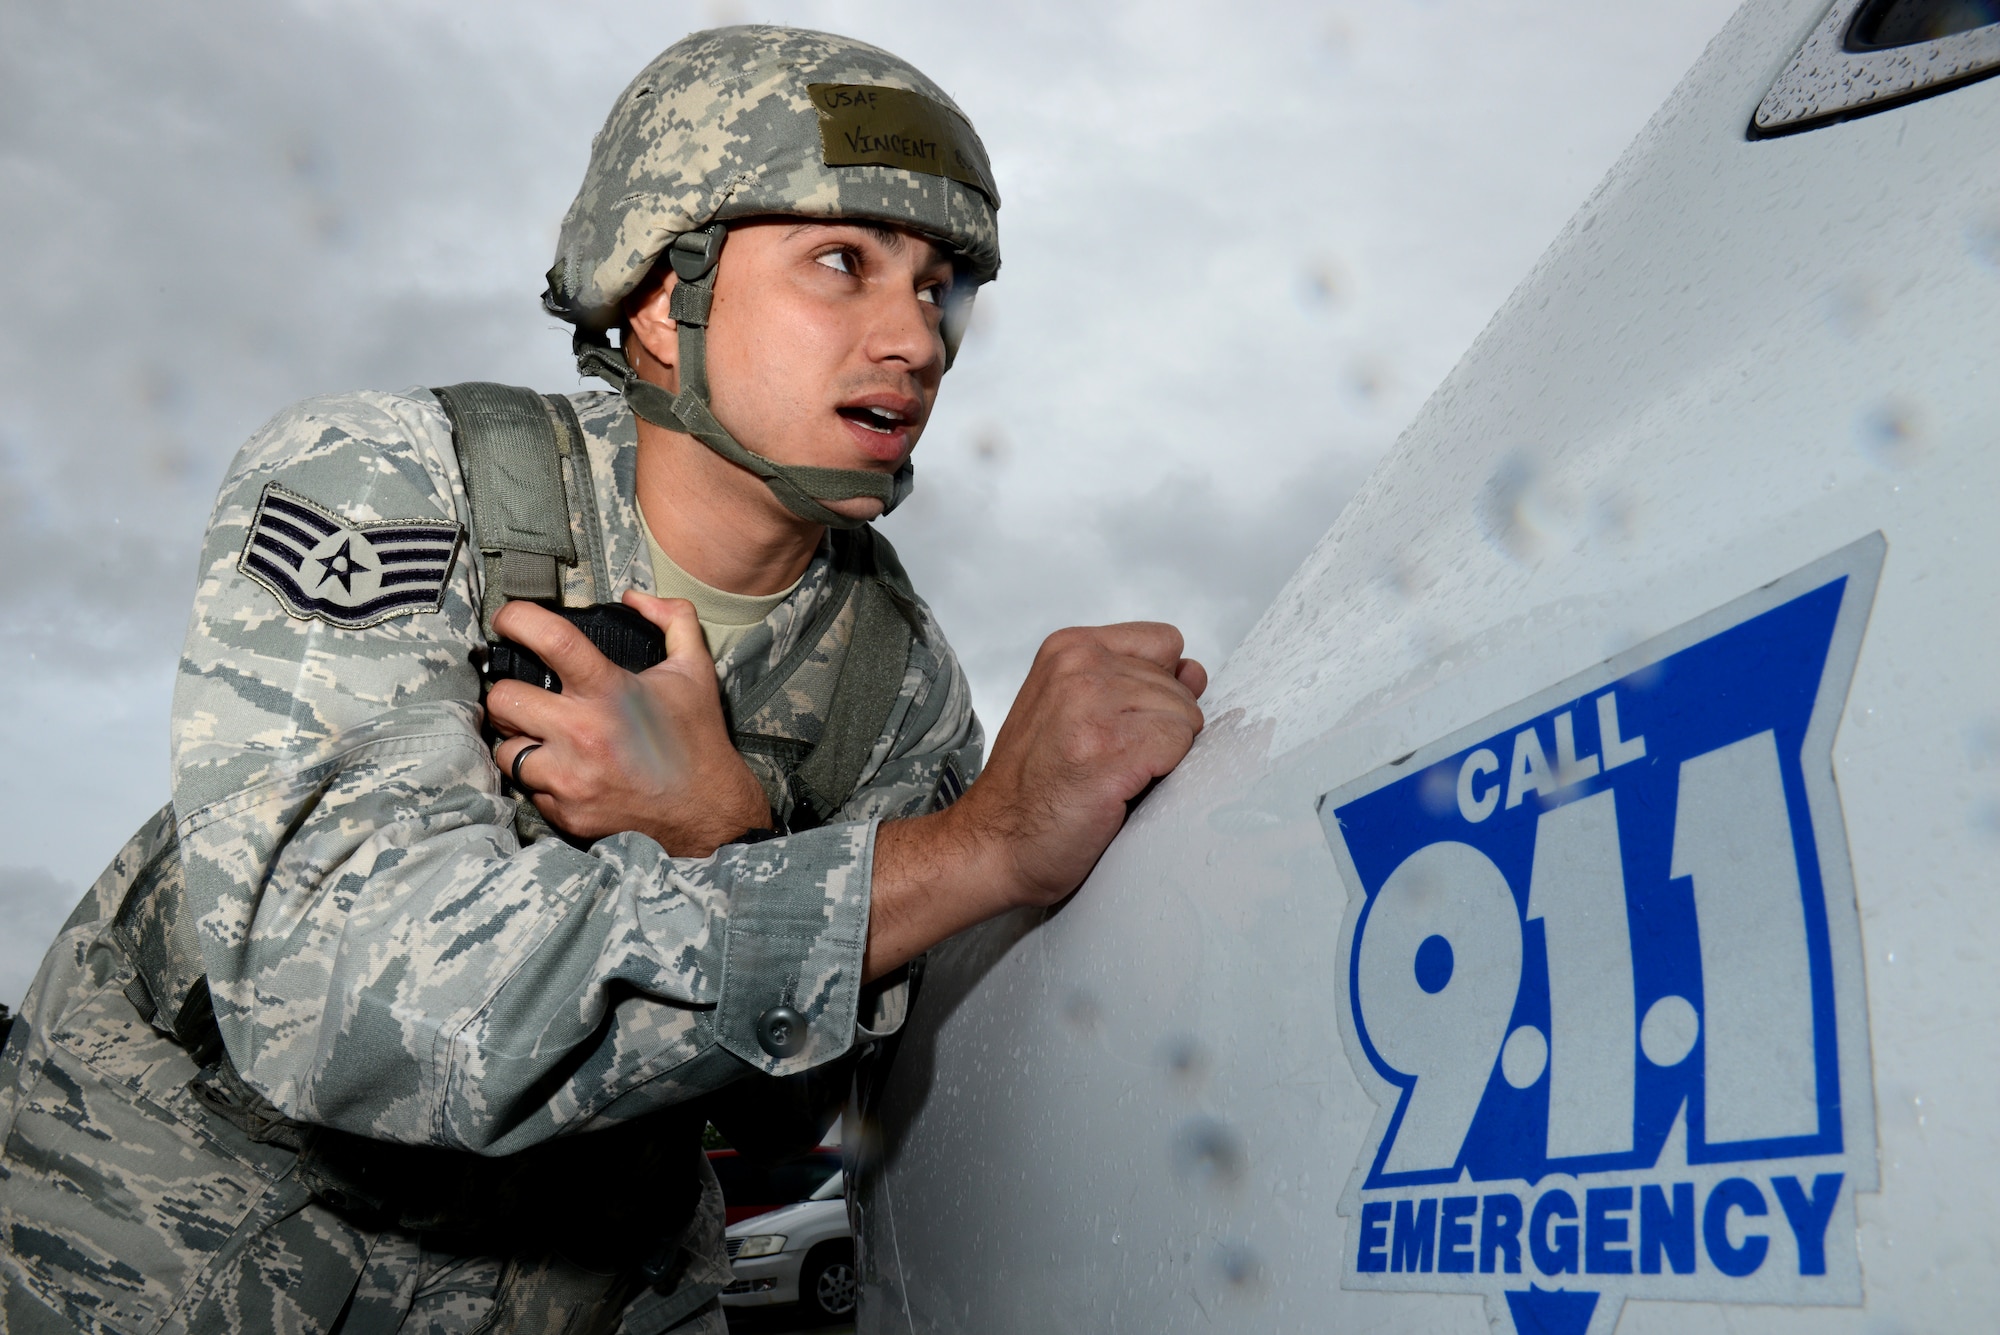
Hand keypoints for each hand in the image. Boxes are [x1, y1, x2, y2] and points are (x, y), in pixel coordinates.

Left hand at [485, 593, 771, 855]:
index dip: (517, 619)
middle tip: (527, 695)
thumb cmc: (698, 741)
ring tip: (547, 738)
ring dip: (521, 740)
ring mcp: (570, 778)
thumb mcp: (696, 671)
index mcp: (610, 692)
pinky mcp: (565, 813)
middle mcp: (583, 734)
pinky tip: (569, 771)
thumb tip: (636, 598)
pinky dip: (542, 778)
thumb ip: (673, 620)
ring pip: (505, 748)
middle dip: (509, 693)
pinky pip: (527, 788)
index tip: (508, 619)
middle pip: (503, 699)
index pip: (550, 639)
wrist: (709, 813)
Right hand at [865, 623, 1204, 977]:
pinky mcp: (1110, 748)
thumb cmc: (1034, 788)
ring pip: (1186, 718)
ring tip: (1111, 777)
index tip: (1123, 724)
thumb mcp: (1076, 711)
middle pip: (1179, 686)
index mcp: (1070, 648)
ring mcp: (1092, 704)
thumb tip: (1195, 672)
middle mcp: (1079, 666)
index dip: (1159, 689)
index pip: (1165, 642)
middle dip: (1160, 730)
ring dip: (1161, 757)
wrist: (994, 844)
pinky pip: (1180, 748)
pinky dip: (1160, 778)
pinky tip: (1118, 792)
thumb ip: (1136, 683)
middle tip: (1109, 762)